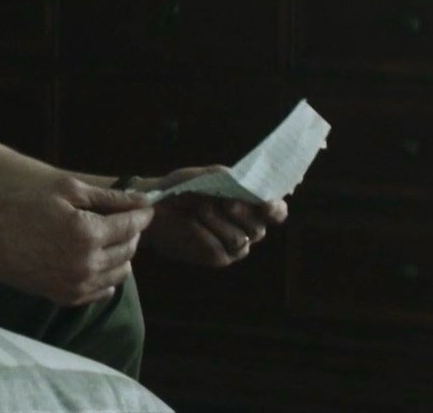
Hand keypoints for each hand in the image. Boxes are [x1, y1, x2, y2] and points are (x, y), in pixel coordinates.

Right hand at [0, 176, 154, 305]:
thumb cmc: (23, 208)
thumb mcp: (64, 191)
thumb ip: (107, 196)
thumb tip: (142, 199)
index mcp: (88, 233)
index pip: (132, 225)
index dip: (142, 213)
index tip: (145, 206)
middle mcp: (89, 264)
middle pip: (130, 248)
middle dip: (132, 231)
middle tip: (122, 218)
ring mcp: (79, 284)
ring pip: (121, 271)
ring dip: (122, 253)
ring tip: (107, 238)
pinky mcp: (69, 297)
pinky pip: (105, 290)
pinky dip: (107, 274)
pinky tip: (94, 258)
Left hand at [138, 165, 288, 267]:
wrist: (155, 205)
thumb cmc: (185, 187)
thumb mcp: (209, 176)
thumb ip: (235, 180)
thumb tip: (252, 187)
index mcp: (252, 206)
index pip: (277, 212)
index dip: (275, 210)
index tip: (267, 205)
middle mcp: (248, 227)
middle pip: (259, 227)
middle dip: (241, 213)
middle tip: (224, 202)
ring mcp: (235, 245)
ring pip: (240, 239)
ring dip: (217, 221)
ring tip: (198, 209)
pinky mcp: (218, 257)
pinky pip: (219, 249)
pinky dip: (204, 234)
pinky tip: (192, 225)